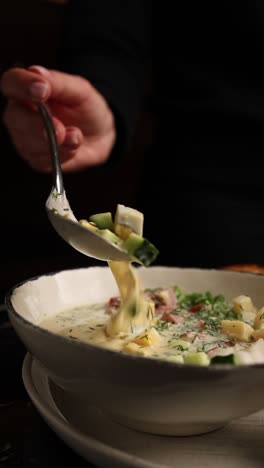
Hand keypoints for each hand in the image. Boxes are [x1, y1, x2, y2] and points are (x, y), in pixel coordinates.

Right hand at [0, 66, 115, 171]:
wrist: (100, 134)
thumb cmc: (86, 108)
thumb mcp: (80, 90)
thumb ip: (59, 82)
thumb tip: (38, 74)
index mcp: (27, 90)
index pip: (12, 83)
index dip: (22, 86)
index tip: (43, 90)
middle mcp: (21, 114)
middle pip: (15, 117)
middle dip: (38, 124)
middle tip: (60, 129)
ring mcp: (25, 138)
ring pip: (28, 143)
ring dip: (55, 143)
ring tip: (76, 137)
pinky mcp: (36, 159)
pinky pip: (43, 160)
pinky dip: (61, 155)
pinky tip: (73, 147)